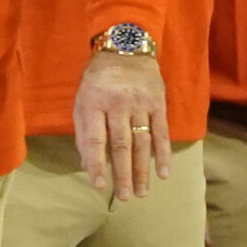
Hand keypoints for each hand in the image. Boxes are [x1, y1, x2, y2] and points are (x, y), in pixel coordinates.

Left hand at [75, 48, 168, 197]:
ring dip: (142, 170)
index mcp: (93, 102)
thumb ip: (84, 133)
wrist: (125, 48)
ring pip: (142, 142)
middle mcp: (118, 103)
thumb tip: (87, 166)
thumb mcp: (82, 100)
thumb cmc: (98, 81)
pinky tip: (164, 174)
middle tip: (125, 197)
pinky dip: (163, 154)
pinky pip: (161, 132)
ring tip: (141, 193)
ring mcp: (140, 103)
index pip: (94, 139)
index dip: (97, 164)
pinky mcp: (157, 103)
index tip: (100, 185)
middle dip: (123, 174)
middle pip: (121, 145)